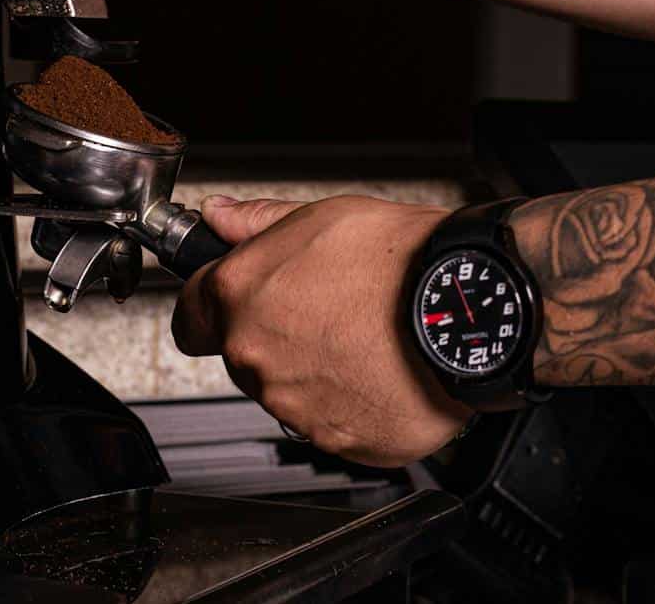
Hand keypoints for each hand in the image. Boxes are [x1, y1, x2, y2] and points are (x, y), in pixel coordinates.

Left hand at [172, 195, 472, 466]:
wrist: (466, 312)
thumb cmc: (404, 261)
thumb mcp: (325, 215)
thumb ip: (260, 221)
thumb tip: (222, 218)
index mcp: (241, 297)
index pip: (188, 315)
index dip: (212, 305)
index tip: (235, 300)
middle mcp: (257, 358)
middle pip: (242, 355)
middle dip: (275, 335)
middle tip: (326, 309)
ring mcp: (294, 407)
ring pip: (287, 392)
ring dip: (313, 371)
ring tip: (363, 337)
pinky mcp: (336, 440)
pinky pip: (331, 424)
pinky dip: (350, 403)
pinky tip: (380, 369)